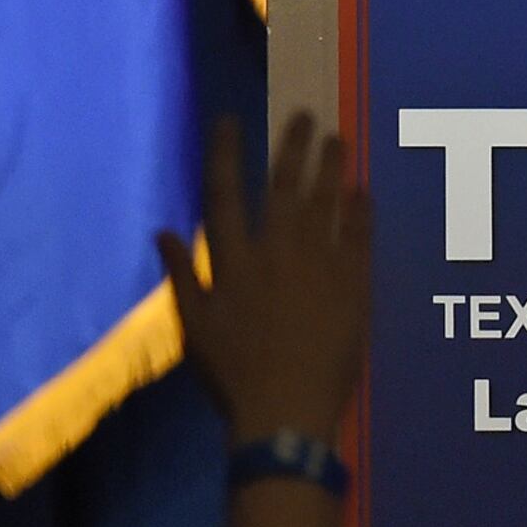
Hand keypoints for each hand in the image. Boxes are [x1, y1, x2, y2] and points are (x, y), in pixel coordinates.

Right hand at [158, 112, 372, 444]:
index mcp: (234, 262)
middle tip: (305, 114)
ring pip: (327, 202)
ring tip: (338, 138)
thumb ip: (181, 276)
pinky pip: (361, 237)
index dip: (225, 153)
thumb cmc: (233, 375)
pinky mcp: (354, 284)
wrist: (287, 413)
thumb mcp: (195, 328)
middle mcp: (277, 252)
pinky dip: (362, 211)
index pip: (225, 194)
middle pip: (285, 186)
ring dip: (332, 168)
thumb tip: (162, 233)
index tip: (229, 120)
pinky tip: (364, 189)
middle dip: (293, 146)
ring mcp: (320, 265)